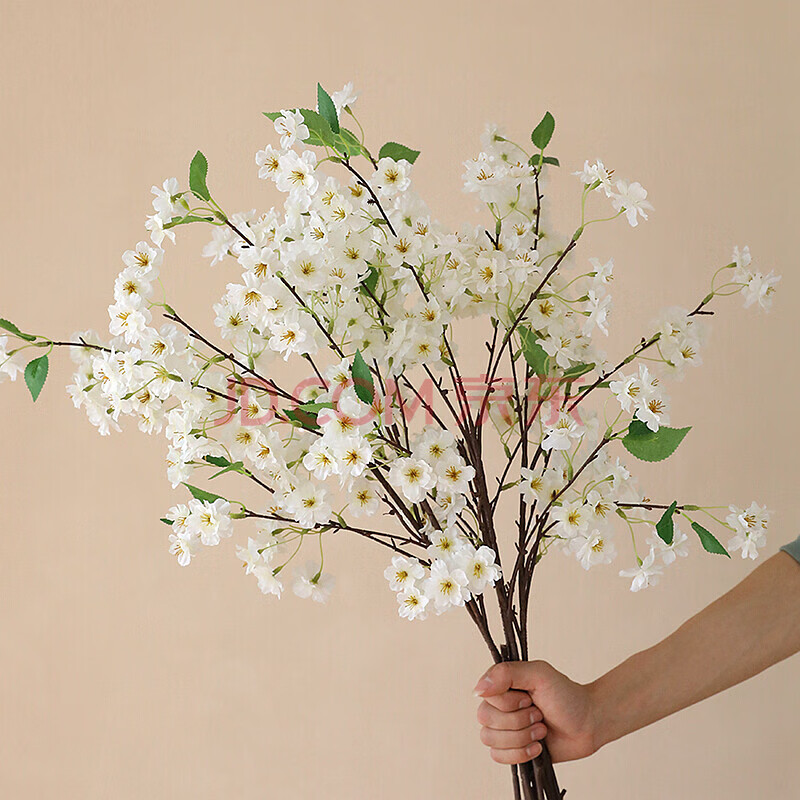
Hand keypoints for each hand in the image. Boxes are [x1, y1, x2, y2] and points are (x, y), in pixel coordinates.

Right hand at [473, 660, 596, 764]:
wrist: (588, 724)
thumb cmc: (566, 696)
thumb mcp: (539, 674)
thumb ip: (506, 673)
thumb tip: (478, 690)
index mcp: (502, 684)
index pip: (485, 697)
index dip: (508, 703)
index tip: (530, 699)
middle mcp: (499, 705)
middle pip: (485, 719)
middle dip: (517, 721)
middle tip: (538, 715)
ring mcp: (505, 728)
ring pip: (490, 739)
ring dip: (521, 737)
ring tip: (541, 730)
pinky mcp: (512, 749)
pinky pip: (498, 757)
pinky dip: (520, 753)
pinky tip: (537, 747)